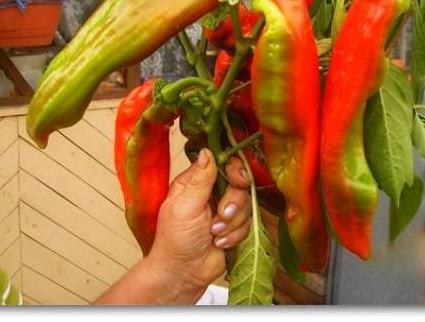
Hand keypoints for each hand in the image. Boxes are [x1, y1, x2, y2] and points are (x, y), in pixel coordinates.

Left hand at [95, 148, 250, 304]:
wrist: (184, 273)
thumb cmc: (176, 239)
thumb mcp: (185, 206)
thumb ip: (200, 179)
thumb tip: (207, 152)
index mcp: (195, 182)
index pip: (221, 163)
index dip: (234, 169)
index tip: (238, 179)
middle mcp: (212, 193)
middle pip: (239, 183)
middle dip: (233, 201)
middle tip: (223, 214)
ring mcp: (224, 209)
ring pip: (246, 204)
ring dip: (232, 222)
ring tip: (214, 234)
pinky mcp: (234, 227)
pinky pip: (248, 223)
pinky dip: (234, 234)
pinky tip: (220, 243)